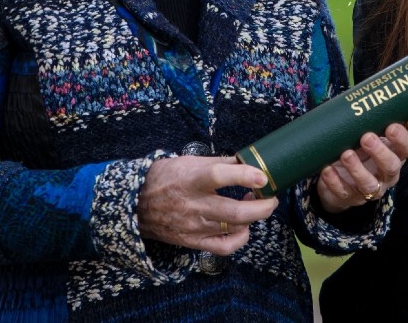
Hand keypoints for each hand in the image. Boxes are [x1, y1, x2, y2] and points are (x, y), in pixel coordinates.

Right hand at [137, 155, 277, 255]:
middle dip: (262, 206)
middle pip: (234, 211)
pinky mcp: (194, 242)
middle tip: (272, 196)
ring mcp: (194, 227)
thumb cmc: (164, 179)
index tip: (262, 176)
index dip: (243, 175)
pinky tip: (243, 226)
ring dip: (254, 216)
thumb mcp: (188, 162)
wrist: (135, 206)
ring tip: (257, 204)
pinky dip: (241, 238)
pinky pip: (225, 247)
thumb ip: (219, 162)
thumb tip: (247, 161)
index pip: (218, 176)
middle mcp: (193, 205)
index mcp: (190, 180)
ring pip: (234, 228)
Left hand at [316, 123, 407, 213]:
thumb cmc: (357, 149)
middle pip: (391, 167)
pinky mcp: (349, 198)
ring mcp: (369, 189)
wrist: (340, 180)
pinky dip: (334, 181)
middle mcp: (386, 175)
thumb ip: (369, 121)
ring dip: (357, 169)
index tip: (391, 127)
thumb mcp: (366, 134)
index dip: (403, 139)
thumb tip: (364, 94)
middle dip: (380, 152)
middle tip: (366, 137)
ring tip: (345, 154)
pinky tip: (327, 169)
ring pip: (369, 184)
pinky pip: (343, 192)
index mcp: (395, 155)